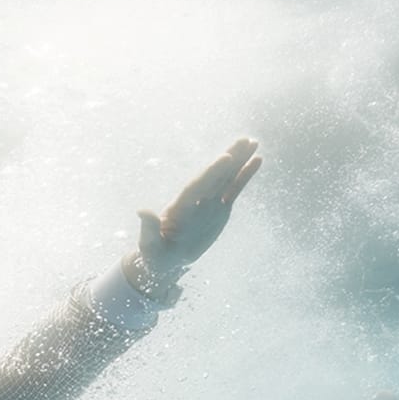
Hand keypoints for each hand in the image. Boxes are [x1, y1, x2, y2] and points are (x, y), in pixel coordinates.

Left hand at [129, 137, 261, 293]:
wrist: (168, 259)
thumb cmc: (155, 253)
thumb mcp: (150, 244)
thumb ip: (149, 228)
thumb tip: (141, 210)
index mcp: (180, 205)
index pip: (198, 186)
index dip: (211, 172)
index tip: (225, 158)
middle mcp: (196, 199)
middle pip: (215, 175)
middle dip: (229, 158)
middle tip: (245, 140)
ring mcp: (209, 201)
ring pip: (227, 177)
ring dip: (240, 160)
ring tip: (254, 142)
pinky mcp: (220, 208)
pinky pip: (234, 189)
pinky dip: (245, 175)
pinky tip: (256, 160)